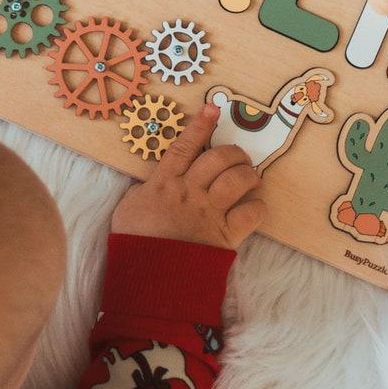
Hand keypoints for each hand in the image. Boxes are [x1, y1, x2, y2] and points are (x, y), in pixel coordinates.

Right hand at [110, 102, 265, 248]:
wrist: (147, 279)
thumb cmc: (134, 243)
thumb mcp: (130, 206)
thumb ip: (147, 188)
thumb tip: (159, 180)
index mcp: (165, 182)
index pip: (184, 146)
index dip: (200, 125)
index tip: (212, 108)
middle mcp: (190, 192)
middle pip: (219, 158)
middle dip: (234, 152)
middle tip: (238, 156)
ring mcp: (209, 213)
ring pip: (238, 179)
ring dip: (248, 174)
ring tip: (250, 177)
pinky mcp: (225, 236)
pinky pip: (251, 213)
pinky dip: (257, 207)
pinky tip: (254, 206)